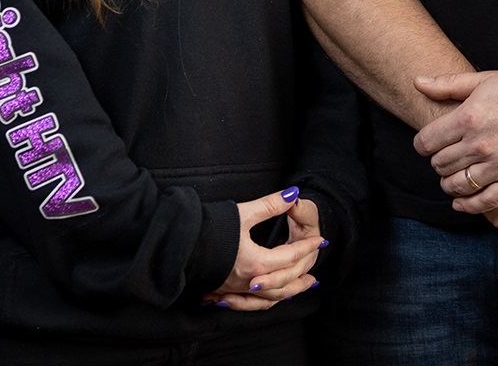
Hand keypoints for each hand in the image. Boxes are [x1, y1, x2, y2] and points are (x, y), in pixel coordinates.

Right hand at [200, 188, 324, 310]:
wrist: (178, 243)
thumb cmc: (209, 228)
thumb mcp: (243, 213)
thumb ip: (270, 205)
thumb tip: (292, 194)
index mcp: (256, 262)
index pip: (290, 257)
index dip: (307, 247)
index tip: (320, 241)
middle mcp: (248, 280)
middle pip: (284, 283)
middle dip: (302, 275)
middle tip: (316, 268)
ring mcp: (236, 289)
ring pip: (270, 299)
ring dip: (288, 293)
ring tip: (300, 287)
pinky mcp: (224, 291)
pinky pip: (251, 304)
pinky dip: (265, 301)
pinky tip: (268, 296)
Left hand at [413, 68, 497, 213]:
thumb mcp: (485, 79)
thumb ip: (448, 84)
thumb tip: (417, 82)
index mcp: (469, 117)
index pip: (426, 142)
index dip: (423, 144)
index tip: (428, 144)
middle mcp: (481, 144)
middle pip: (440, 164)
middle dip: (438, 163)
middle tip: (444, 159)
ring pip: (458, 185)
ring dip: (450, 184)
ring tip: (452, 178)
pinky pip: (486, 201)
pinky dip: (469, 205)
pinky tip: (461, 202)